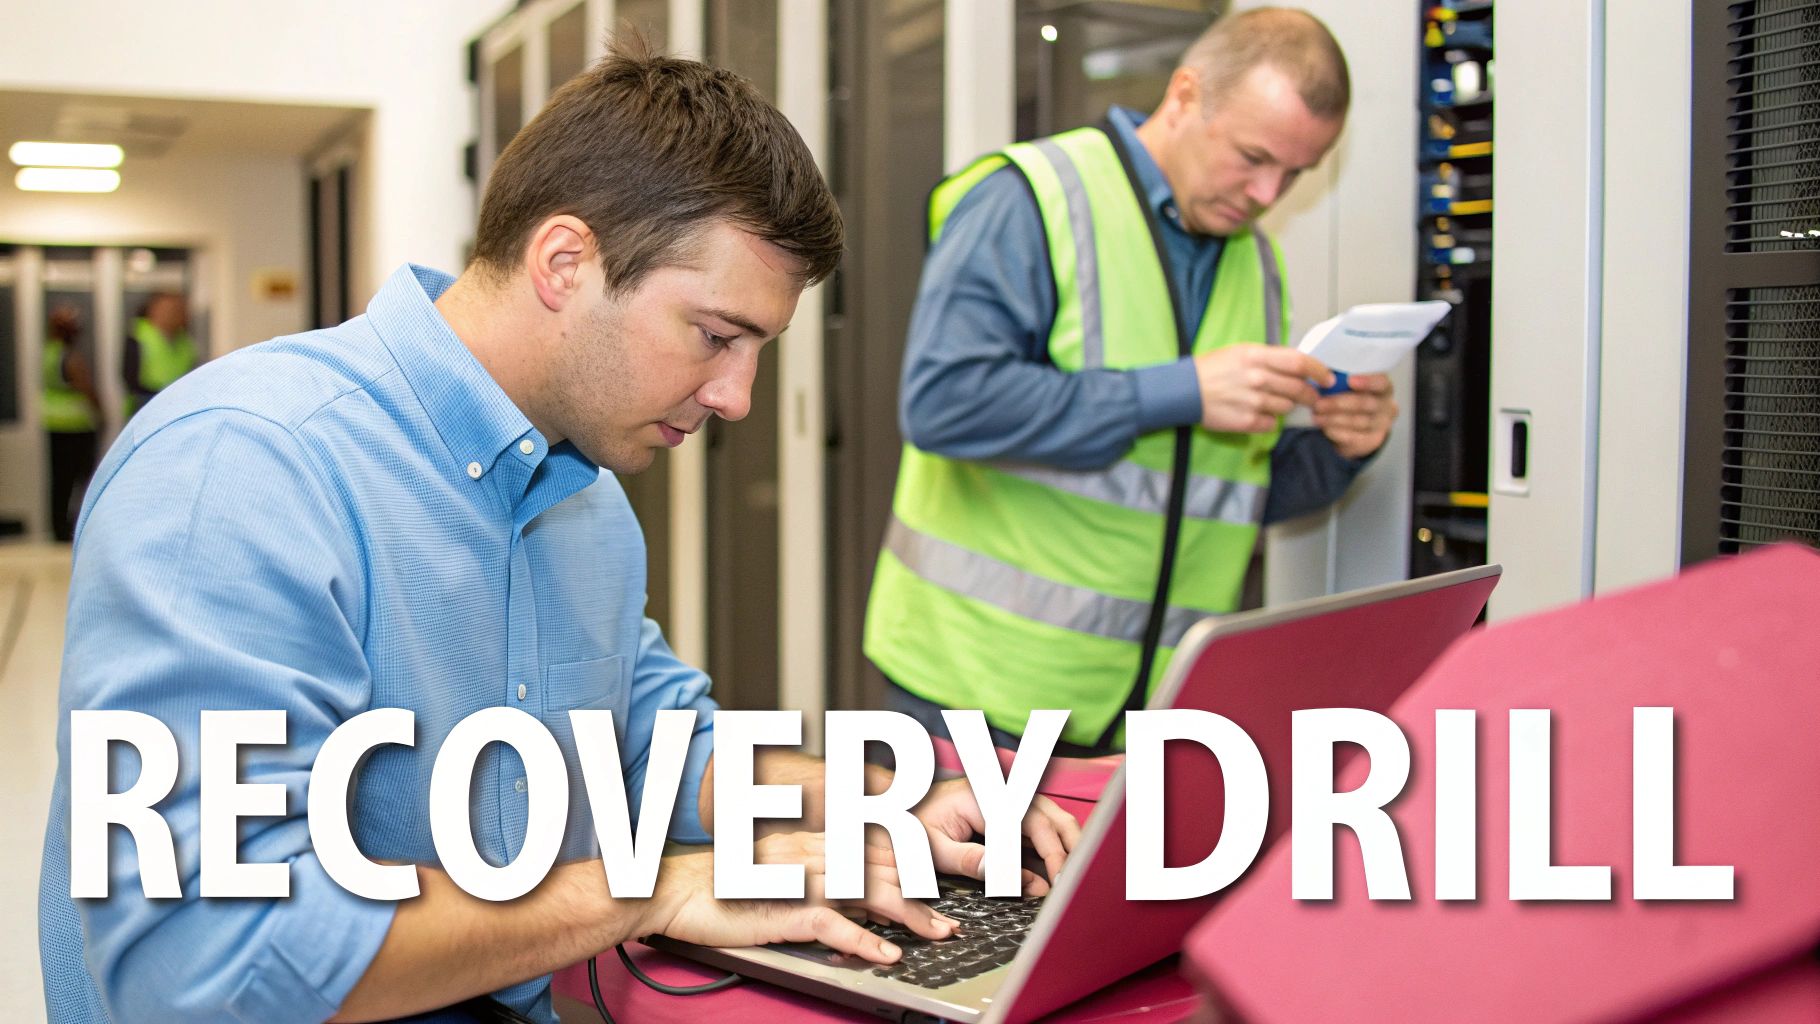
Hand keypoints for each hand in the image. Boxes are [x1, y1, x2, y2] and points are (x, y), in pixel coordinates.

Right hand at [653, 833, 957, 964]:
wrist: (678, 889)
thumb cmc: (725, 884)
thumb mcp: (782, 873)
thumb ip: (820, 877)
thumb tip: (859, 898)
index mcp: (816, 839)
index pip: (879, 847)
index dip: (917, 866)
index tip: (944, 886)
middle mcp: (816, 851)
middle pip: (886, 867)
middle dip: (926, 892)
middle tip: (954, 919)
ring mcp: (803, 878)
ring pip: (872, 891)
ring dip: (911, 915)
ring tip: (939, 934)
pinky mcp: (786, 908)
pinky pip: (836, 924)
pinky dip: (865, 941)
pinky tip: (887, 954)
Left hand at [906, 778, 1081, 895]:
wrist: (903, 807)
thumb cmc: (914, 825)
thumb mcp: (934, 847)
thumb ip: (970, 860)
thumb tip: (1001, 873)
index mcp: (985, 797)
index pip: (1033, 824)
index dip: (1052, 853)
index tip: (1058, 882)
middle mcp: (1003, 793)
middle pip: (1052, 815)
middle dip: (1069, 847)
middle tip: (1074, 883)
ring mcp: (1008, 799)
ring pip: (1052, 818)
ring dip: (1065, 845)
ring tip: (1072, 877)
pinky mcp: (1008, 811)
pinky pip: (1040, 825)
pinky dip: (1052, 844)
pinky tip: (1057, 867)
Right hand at [1193, 345, 1332, 433]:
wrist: (1185, 391)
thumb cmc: (1213, 368)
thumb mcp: (1241, 351)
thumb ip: (1270, 358)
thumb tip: (1298, 367)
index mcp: (1257, 356)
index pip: (1300, 363)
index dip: (1319, 371)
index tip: (1327, 378)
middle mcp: (1258, 378)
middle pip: (1299, 389)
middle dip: (1310, 394)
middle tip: (1311, 397)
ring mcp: (1253, 402)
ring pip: (1287, 407)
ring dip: (1286, 406)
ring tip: (1272, 402)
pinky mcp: (1247, 422)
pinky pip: (1271, 424)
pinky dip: (1269, 420)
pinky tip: (1257, 414)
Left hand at [1314, 373, 1397, 458]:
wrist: (1358, 427)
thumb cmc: (1350, 397)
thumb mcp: (1349, 386)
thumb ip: (1341, 380)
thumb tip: (1322, 374)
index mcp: (1384, 387)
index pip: (1381, 383)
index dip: (1367, 381)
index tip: (1350, 380)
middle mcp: (1387, 406)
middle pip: (1366, 403)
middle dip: (1339, 403)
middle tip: (1319, 404)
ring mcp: (1382, 425)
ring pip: (1358, 421)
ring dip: (1334, 419)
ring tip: (1317, 416)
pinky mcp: (1373, 440)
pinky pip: (1354, 437)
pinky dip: (1337, 432)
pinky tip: (1325, 428)